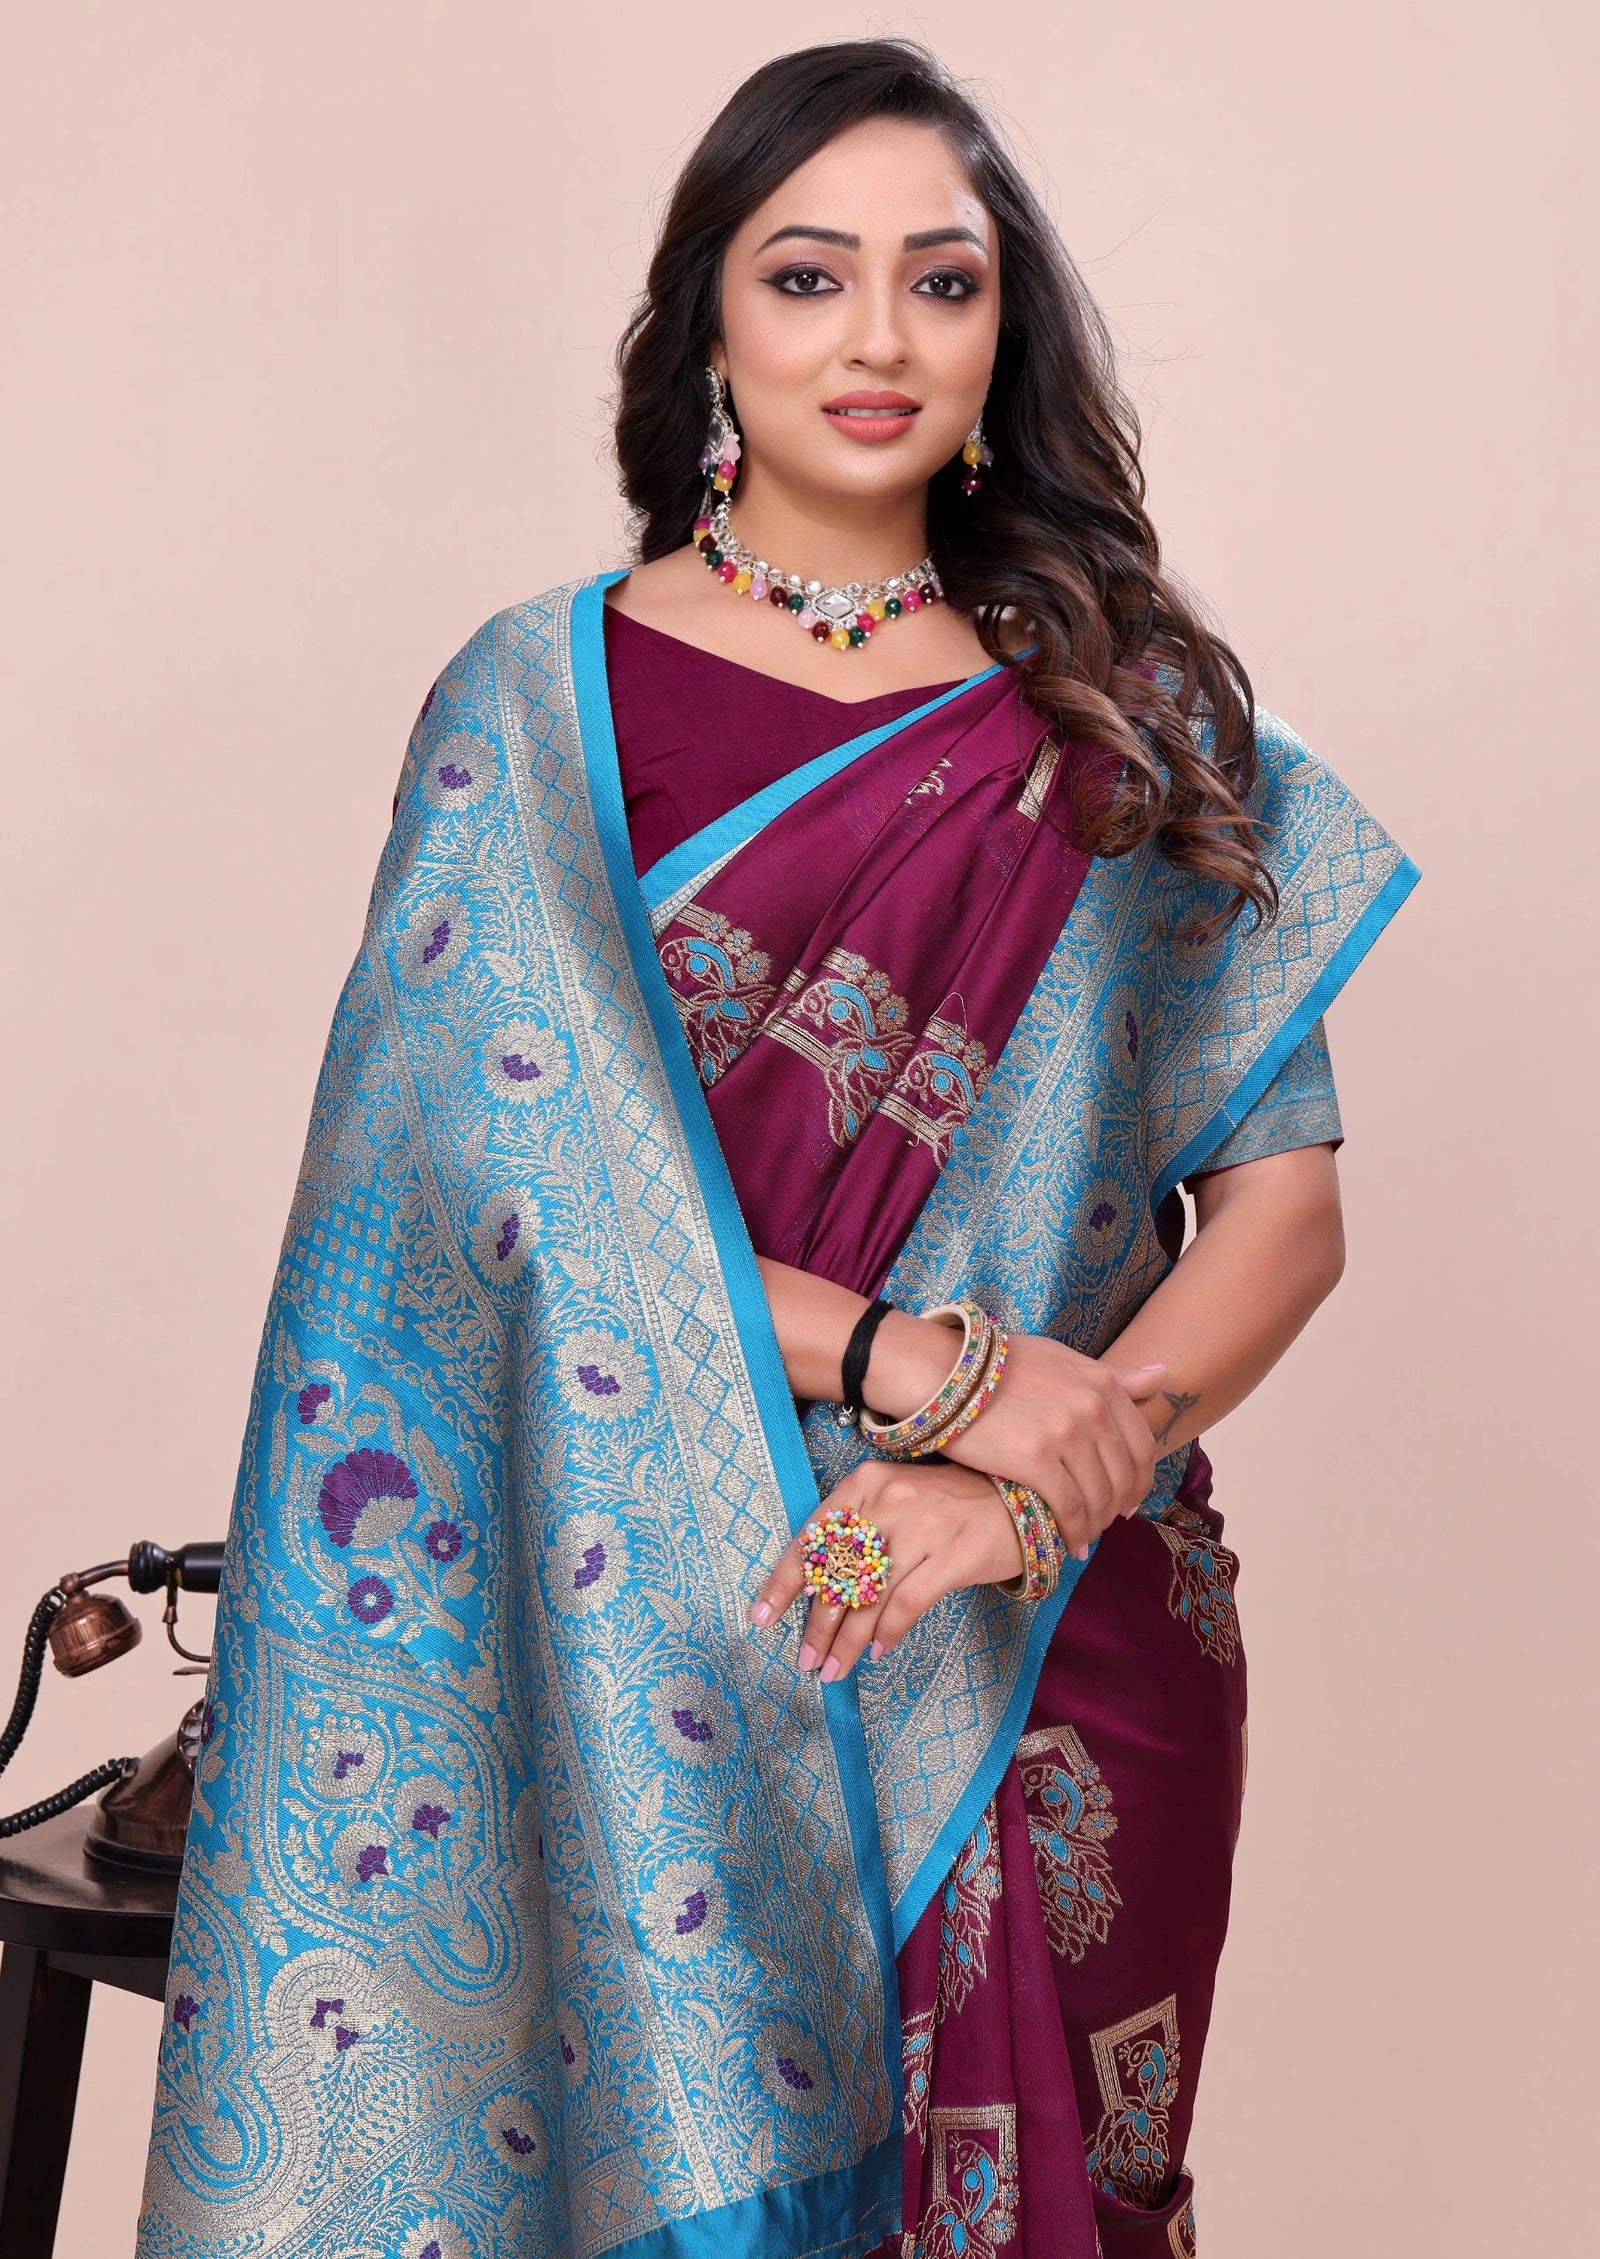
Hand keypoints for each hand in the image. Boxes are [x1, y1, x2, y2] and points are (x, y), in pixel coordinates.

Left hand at [749, 1457, 1020, 1682]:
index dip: (785, 1580)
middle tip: (804, 1661)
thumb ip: (861, 1531)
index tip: (762, 1616)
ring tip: (833, 1671)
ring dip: (847, 1641)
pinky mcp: (954, 1554)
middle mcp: (890, 1499)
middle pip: (839, 1574)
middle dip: (817, 1625)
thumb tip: (818, 1589)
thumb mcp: (898, 1500)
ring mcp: (924, 1526)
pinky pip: (908, 1604)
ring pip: (869, 1596)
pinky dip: (888, 1633)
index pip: (814, 1536)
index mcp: (866, 1482)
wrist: (1023, 1498)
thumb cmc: (951, 1505)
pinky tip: (877, 1653)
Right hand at [937, 1335, 1166, 1553]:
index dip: (1140, 1479)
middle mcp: (1092, 1407)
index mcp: (1102, 1383)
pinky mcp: (1037, 1460)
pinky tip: (1068, 1543)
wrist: (945, 1371)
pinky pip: (1070, 1508)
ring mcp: (1066, 1434)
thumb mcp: (1062, 1358)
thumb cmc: (999, 1364)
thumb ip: (1113, 1374)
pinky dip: (1074, 1532)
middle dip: (1119, 1507)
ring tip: (1084, 1535)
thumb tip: (1163, 1375)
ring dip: (1096, 1524)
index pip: (1142, 1444)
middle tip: (1106, 1523)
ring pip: (1099, 1497)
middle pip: (1124, 1475)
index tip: (1130, 1499)